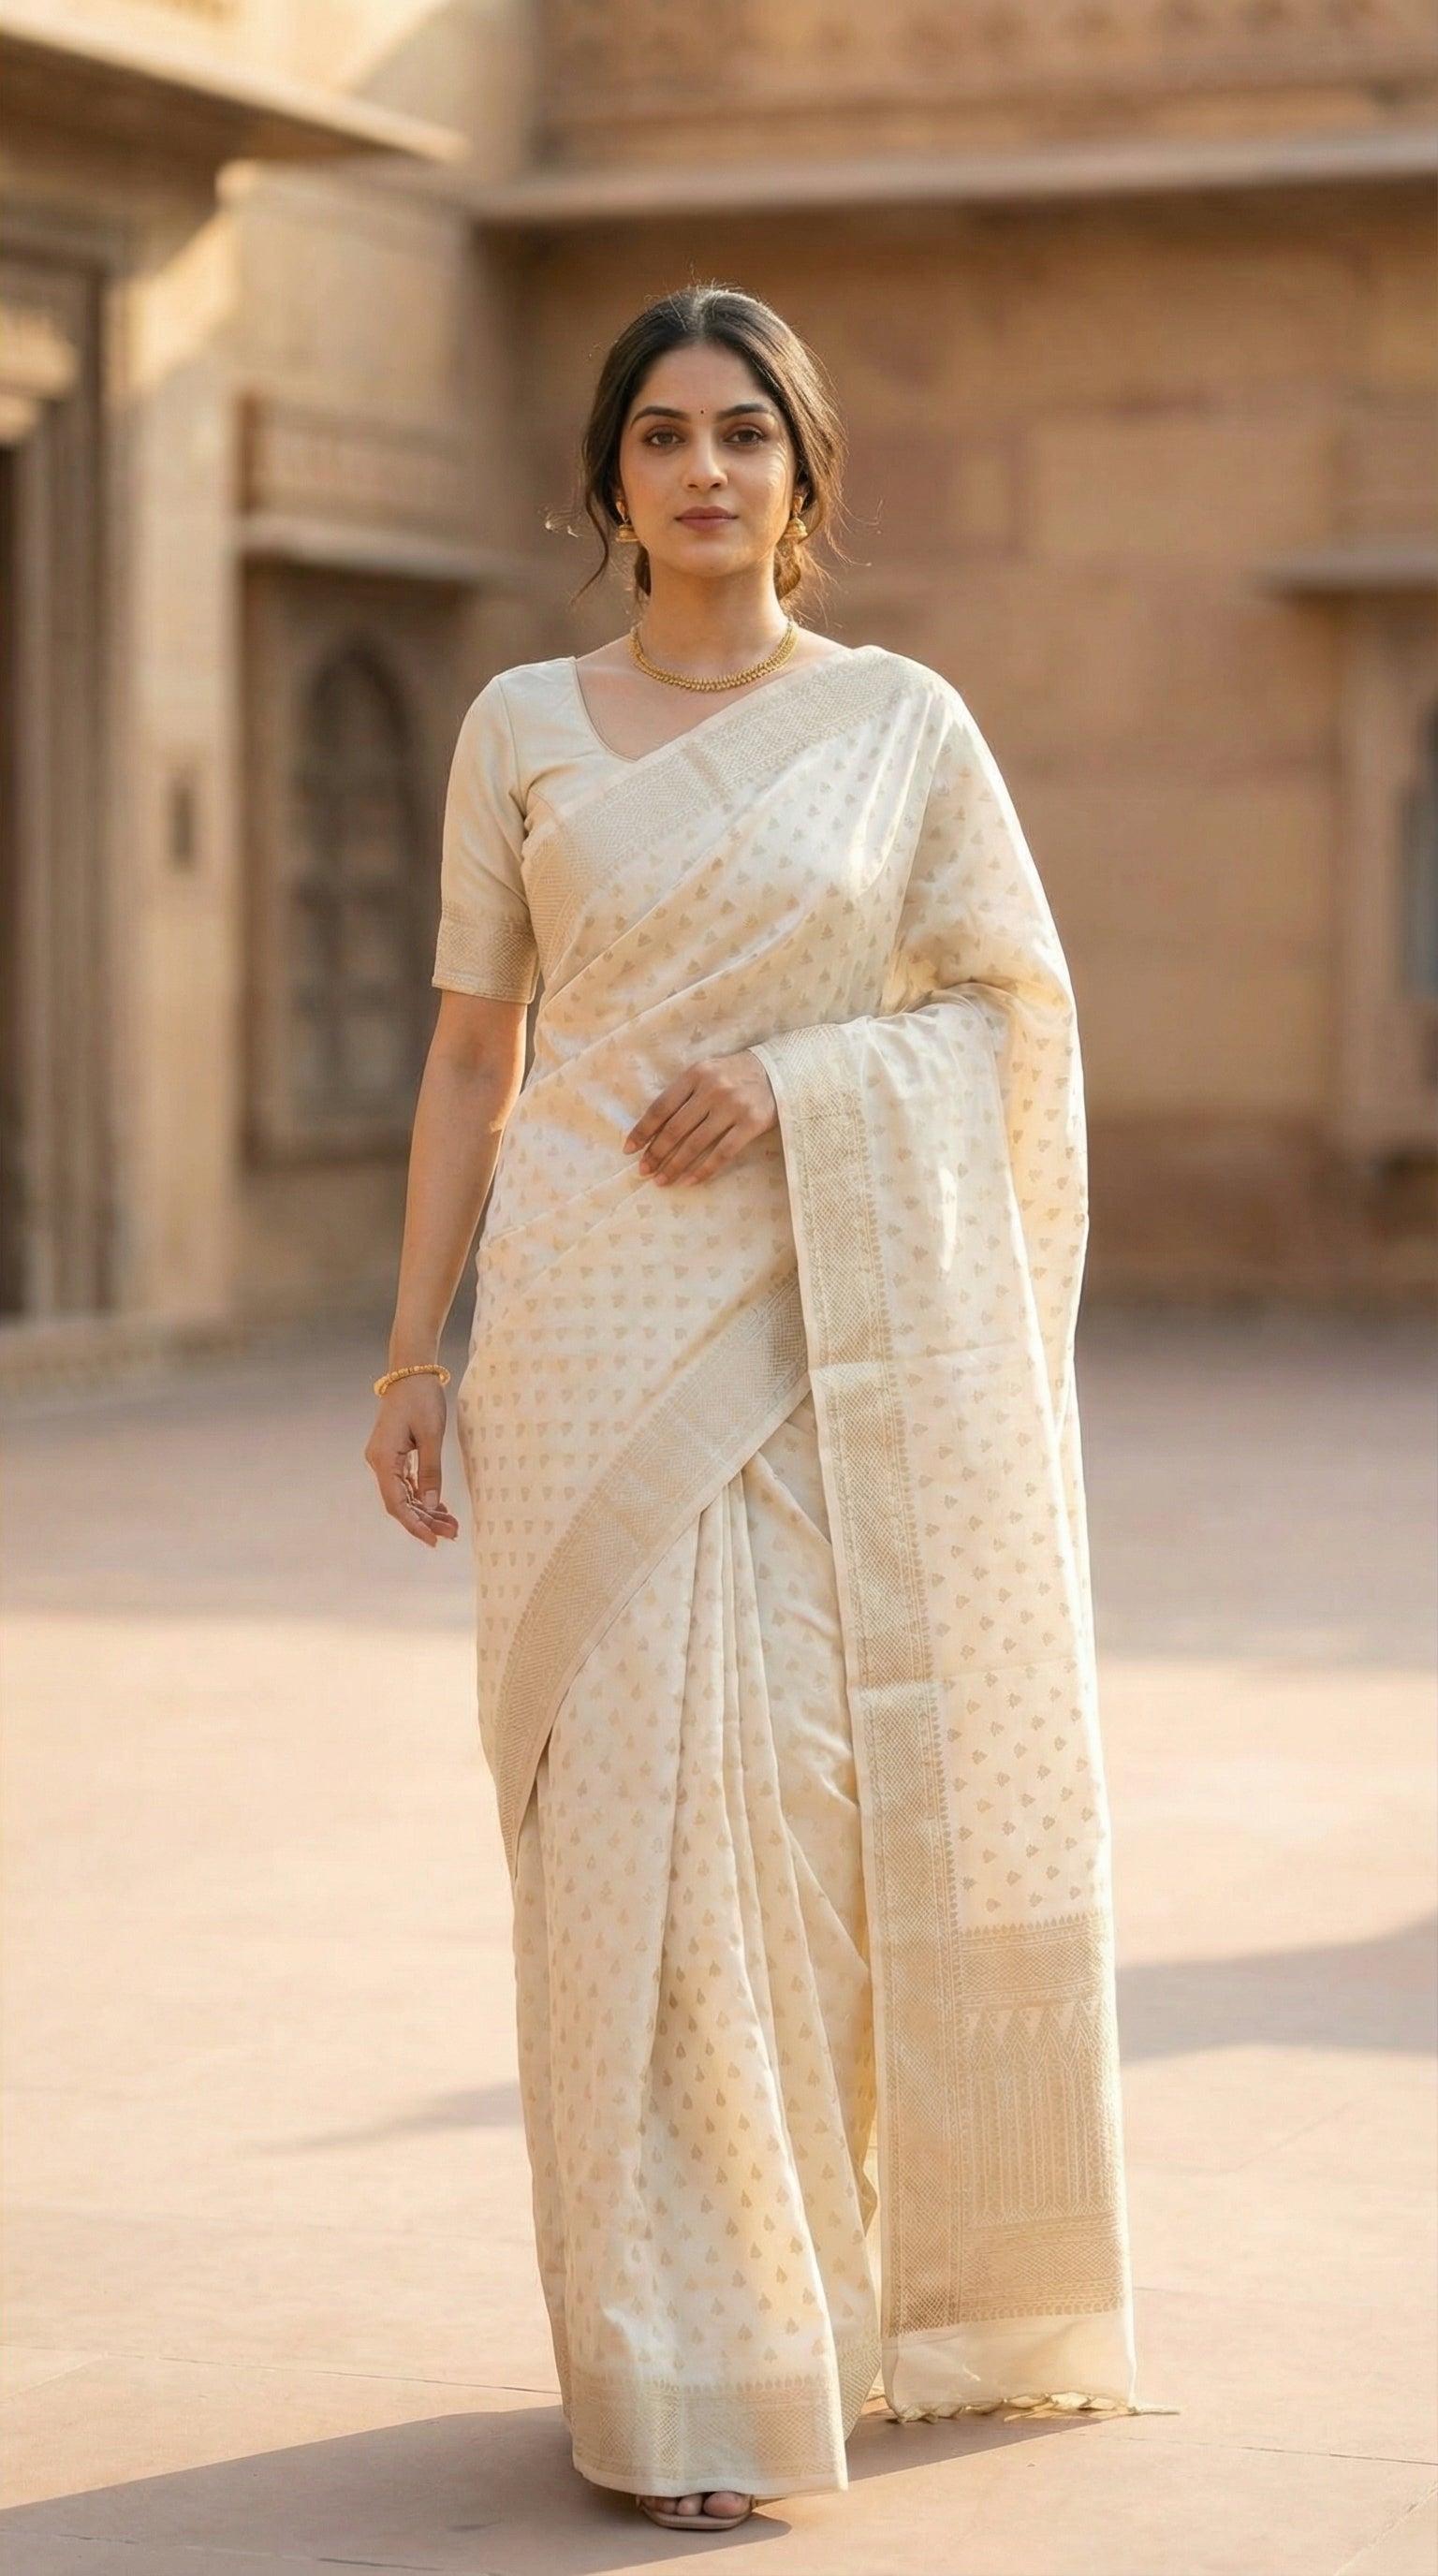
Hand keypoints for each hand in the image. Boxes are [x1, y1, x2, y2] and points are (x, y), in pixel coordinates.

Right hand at [364, 1376, 460, 1547]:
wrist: (411, 1371)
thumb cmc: (422, 1398)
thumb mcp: (432, 1436)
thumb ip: (431, 1472)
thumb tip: (430, 1505)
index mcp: (383, 1458)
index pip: (396, 1503)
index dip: (414, 1525)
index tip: (433, 1540)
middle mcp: (379, 1462)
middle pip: (400, 1502)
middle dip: (425, 1521)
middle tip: (451, 1534)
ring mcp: (385, 1459)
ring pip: (404, 1495)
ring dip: (425, 1510)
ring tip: (450, 1525)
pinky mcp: (394, 1455)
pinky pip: (406, 1483)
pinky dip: (422, 1496)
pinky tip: (440, 1508)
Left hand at [625, 1050, 776, 1187]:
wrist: (781, 1071)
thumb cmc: (737, 1075)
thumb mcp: (708, 1074)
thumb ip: (685, 1095)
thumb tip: (654, 1130)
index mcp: (696, 1074)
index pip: (662, 1106)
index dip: (643, 1130)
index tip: (629, 1149)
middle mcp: (712, 1089)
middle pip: (675, 1128)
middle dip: (656, 1153)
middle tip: (643, 1171)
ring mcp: (733, 1106)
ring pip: (696, 1143)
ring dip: (675, 1166)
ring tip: (662, 1181)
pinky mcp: (752, 1123)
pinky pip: (723, 1153)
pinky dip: (705, 1170)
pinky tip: (691, 1181)